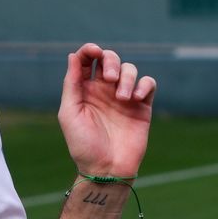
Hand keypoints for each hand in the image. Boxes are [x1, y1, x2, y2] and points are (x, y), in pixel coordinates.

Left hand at [58, 43, 155, 177]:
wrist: (106, 168)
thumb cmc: (83, 144)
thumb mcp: (70, 113)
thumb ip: (72, 84)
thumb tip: (72, 56)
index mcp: (84, 90)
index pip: (86, 60)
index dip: (89, 50)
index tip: (94, 51)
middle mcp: (104, 90)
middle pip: (110, 59)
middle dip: (111, 60)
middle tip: (110, 78)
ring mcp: (124, 97)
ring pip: (130, 69)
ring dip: (127, 77)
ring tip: (123, 98)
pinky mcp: (142, 107)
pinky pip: (148, 84)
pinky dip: (144, 85)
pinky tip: (136, 99)